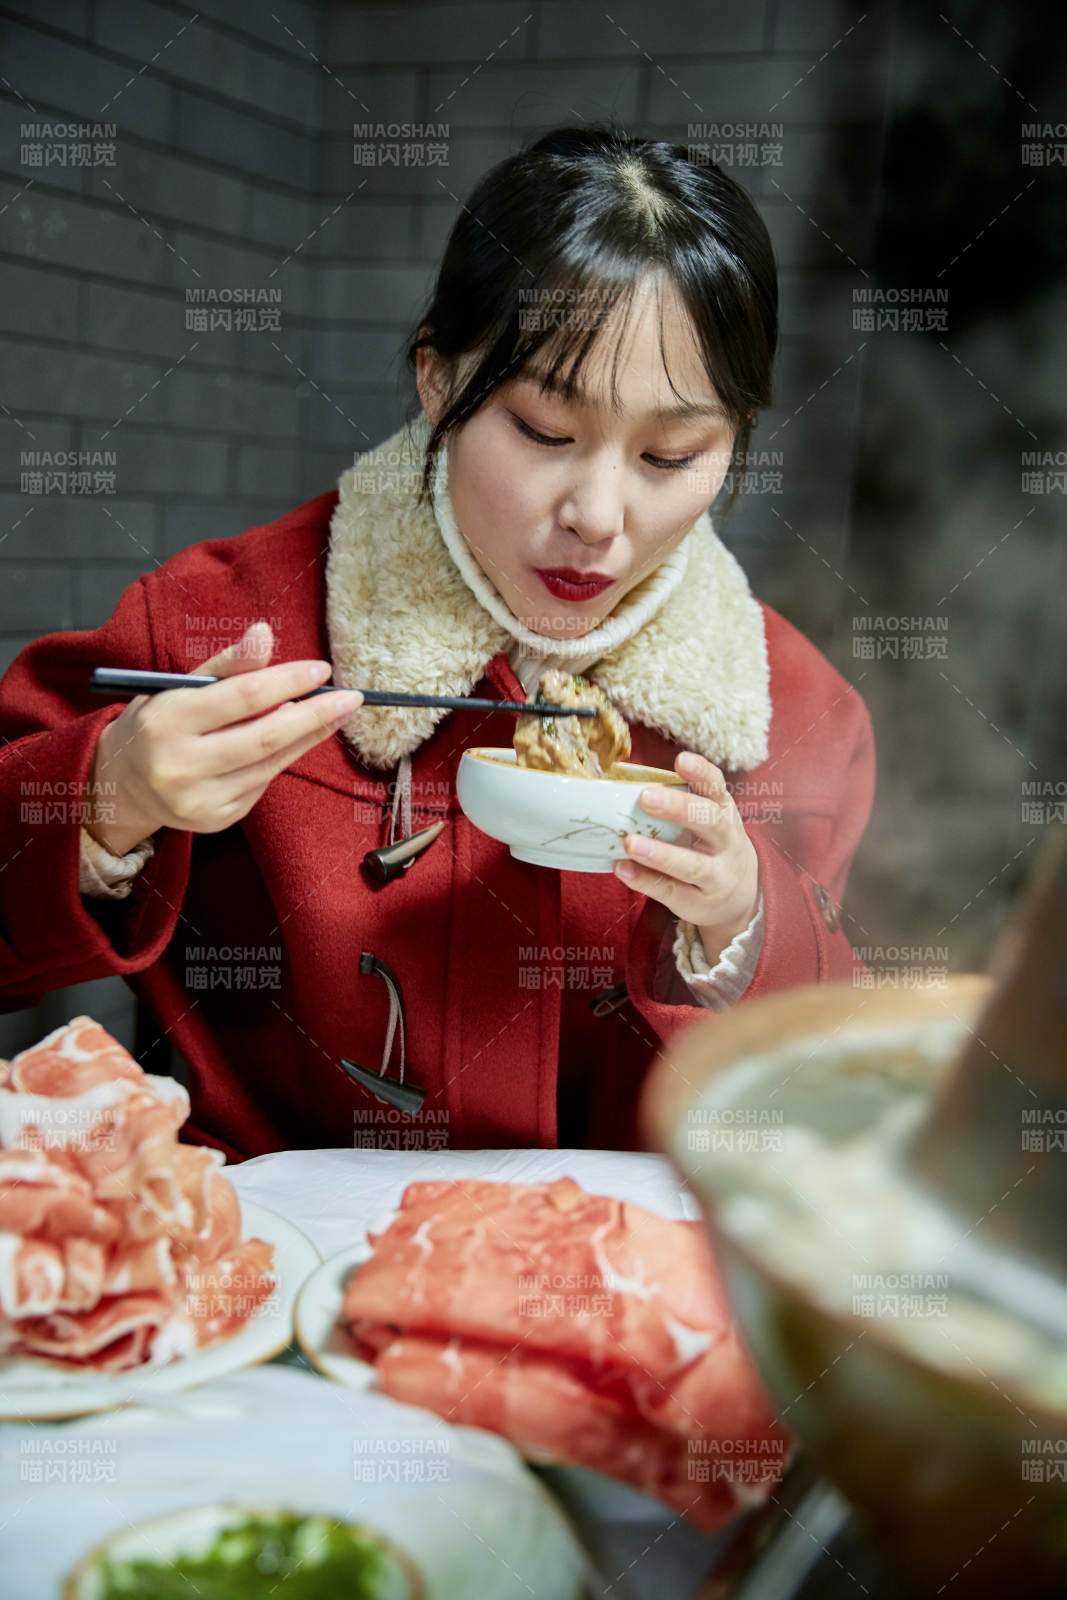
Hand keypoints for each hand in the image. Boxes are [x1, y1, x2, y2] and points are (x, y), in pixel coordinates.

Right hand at [84, 622, 361, 854]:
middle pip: (264, 736)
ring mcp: (199, 799)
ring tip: (334, 714)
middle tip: (352, 698)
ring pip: (270, 763)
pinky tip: (296, 739)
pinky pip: (262, 783)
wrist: (123, 784)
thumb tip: (264, 633)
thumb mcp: (179, 686)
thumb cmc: (159, 723)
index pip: (241, 696)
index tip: (321, 670)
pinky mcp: (215, 820)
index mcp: (166, 721)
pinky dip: (283, 757)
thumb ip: (227, 664)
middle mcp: (179, 765)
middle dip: (314, 715)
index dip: (286, 681)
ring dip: (308, 736)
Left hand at [613, 751, 759, 965]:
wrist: (740, 895)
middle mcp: (726, 842)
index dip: (701, 773)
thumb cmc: (710, 844)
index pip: (716, 788)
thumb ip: (680, 803)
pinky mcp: (699, 902)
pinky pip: (671, 892)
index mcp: (723, 811)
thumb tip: (625, 786)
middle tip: (646, 797)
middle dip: (679, 809)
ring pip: (692, 865)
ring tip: (630, 842)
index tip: (681, 759)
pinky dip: (645, 881)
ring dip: (660, 854)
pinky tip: (622, 869)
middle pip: (709, 822)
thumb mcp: (707, 819)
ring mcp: (716, 876)